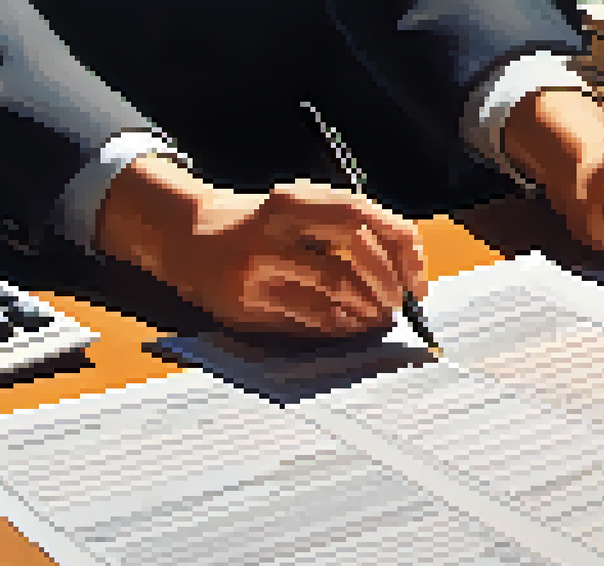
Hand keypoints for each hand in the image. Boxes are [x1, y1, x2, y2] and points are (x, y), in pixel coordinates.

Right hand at [96, 155, 427, 336]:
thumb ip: (343, 226)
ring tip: (377, 316)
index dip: (398, 246)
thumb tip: (405, 265)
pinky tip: (348, 324)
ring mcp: (257, 271)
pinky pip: (308, 321)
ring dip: (366, 312)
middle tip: (397, 303)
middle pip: (350, 261)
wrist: (187, 237)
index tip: (416, 274)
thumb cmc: (258, 224)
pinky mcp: (246, 305)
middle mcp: (274, 232)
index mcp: (292, 200)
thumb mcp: (296, 208)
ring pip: (332, 297)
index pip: (360, 215)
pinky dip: (339, 326)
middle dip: (385, 287)